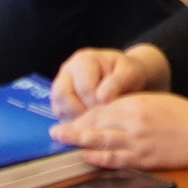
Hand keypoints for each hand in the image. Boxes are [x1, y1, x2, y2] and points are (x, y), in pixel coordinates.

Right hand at [48, 42, 175, 114]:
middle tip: (101, 119)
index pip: (84, 88)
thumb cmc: (127, 72)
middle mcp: (67, 71)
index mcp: (83, 60)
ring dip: (76, 120)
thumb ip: (116, 83)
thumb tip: (102, 98)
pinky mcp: (60, 101)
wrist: (124, 75)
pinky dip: (74, 125)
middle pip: (62, 96)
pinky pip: (60, 116)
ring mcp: (60, 86)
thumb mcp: (128, 72)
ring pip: (58, 108)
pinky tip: (90, 126)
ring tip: (97, 123)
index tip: (112, 111)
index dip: (98, 104)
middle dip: (82, 112)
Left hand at [54, 88, 187, 170]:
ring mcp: (140, 144)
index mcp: (137, 105)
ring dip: (81, 144)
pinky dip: (100, 159)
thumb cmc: (184, 115)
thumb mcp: (155, 101)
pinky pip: (118, 160)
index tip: (68, 119)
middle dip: (74, 130)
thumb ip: (130, 105)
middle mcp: (135, 124)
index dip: (82, 116)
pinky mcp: (146, 161)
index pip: (102, 109)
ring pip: (103, 144)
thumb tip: (106, 113)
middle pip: (97, 126)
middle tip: (55, 132)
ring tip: (64, 144)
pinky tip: (87, 158)